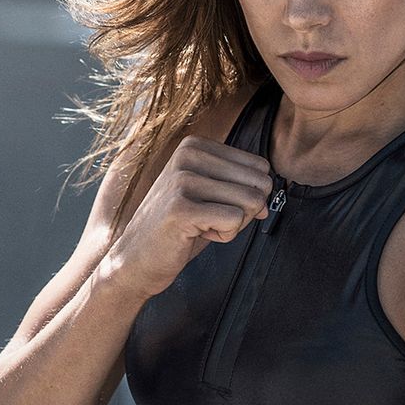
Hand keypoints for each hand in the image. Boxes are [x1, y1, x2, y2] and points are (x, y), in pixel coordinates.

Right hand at [108, 135, 272, 298]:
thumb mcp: (210, 196)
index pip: (260, 168)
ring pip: (251, 202)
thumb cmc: (178, 228)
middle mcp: (188, 154)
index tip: (214, 205)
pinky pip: (235, 221)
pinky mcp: (180, 208)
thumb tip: (269, 195)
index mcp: (195, 145)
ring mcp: (182, 180)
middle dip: (244, 212)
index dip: (246, 196)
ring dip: (233, 225)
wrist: (135, 260)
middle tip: (210, 220)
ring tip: (201, 226)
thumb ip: (242, 187)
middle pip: (259, 184)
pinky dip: (224, 236)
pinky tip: (196, 235)